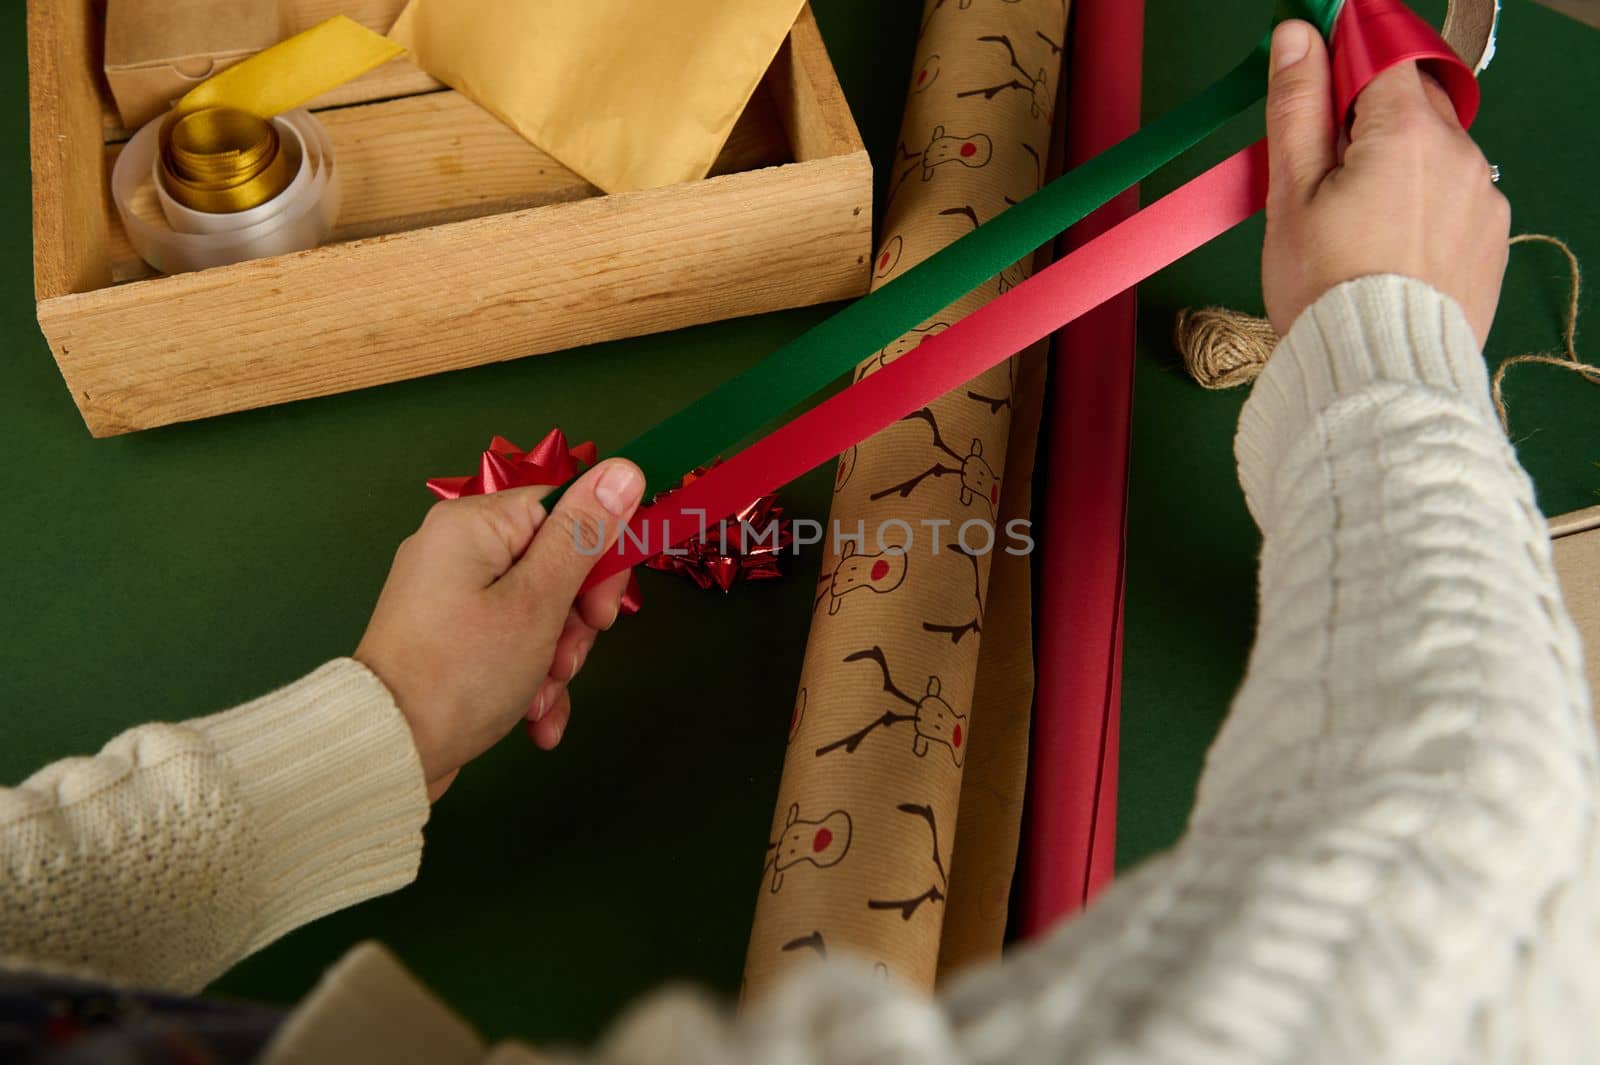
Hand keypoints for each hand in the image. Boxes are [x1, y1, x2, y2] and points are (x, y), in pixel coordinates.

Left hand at [355, 459, 645, 799]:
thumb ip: (583, 535)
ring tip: (542, 699)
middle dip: (574, 623)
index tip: (604, 611)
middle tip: (566, 660)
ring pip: (539, 612)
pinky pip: (510, 643)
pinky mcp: (451, 640)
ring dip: (555, 661)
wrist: (388, 751)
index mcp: (474, 524)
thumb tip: (625, 469)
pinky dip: (530, 680)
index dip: (598, 559)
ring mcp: (452, 597)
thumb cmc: (463, 671)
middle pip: (555, 565)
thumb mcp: (537, 602)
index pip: (565, 511)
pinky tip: (536, 720)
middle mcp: (458, 550)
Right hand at [1261, 19, 1509, 344]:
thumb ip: (1297, 106)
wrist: (1376, 374)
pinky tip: (1388, 250)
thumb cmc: (1324, 286)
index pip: (1378, 57)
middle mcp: (1461, 154)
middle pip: (1410, 104)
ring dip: (1397, 167)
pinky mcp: (1492, 237)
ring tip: (1355, 227)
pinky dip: (1423, 207)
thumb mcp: (1292, 193)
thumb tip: (1298, 37)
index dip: (1340, 68)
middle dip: (1367, 123)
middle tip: (1322, 179)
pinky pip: (1455, 198)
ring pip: (1434, 153)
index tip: (1312, 94)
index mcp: (1406, 133)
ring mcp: (1485, 197)